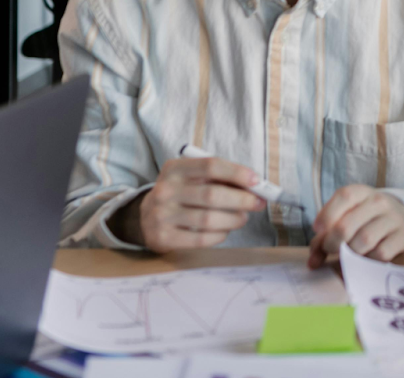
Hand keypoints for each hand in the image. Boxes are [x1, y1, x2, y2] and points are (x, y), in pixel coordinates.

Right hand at [114, 156, 264, 252]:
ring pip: (209, 219)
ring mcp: (162, 215)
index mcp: (175, 169)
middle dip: (242, 200)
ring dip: (233, 219)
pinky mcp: (163, 237)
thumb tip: (254, 186)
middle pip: (212, 194)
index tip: (256, 181)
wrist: (144, 218)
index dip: (237, 173)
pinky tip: (225, 230)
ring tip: (242, 218)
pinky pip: (200, 238)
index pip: (210, 165)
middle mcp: (166, 190)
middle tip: (258, 203)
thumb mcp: (191, 178)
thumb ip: (218, 178)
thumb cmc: (179, 194)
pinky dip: (220, 235)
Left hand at [308, 185, 403, 266]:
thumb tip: (312, 262)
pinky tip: (367, 255)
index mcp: (361, 192)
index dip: (326, 216)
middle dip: (332, 244)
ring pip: (363, 241)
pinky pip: (380, 253)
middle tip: (331, 249)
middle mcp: (378, 201)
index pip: (343, 197)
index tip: (318, 231)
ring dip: (350, 253)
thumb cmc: (365, 218)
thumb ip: (325, 236)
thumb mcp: (346, 216)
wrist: (402, 217)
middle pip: (346, 226)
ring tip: (350, 253)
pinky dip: (369, 259)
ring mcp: (394, 217)